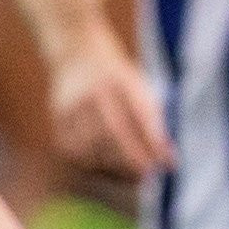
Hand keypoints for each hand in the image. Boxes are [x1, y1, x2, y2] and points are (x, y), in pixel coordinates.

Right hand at [45, 40, 172, 182]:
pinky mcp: (58, 116)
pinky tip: (103, 167)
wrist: (79, 53)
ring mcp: (73, 104)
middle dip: (131, 159)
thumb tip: (171, 163)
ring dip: (110, 166)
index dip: (151, 143)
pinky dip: (89, 163)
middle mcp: (95, 92)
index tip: (161, 166)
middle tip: (145, 176)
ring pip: (91, 146)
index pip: (140, 115)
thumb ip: (155, 126)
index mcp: (121, 81)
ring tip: (126, 175)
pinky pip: (72, 149)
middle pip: (113, 133)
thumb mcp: (141, 92)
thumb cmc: (119, 81)